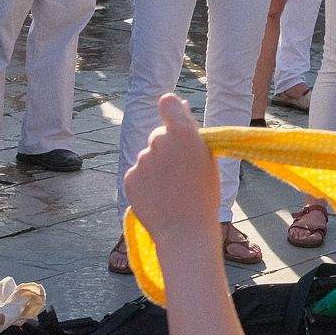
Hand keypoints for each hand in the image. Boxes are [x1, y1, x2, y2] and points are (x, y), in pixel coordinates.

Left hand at [123, 93, 220, 255]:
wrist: (185, 231)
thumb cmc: (204, 193)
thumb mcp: (206, 158)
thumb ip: (191, 131)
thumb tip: (179, 105)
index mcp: (183, 132)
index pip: (168, 103)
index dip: (171, 110)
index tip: (175, 120)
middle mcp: (158, 141)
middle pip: (158, 135)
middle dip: (167, 147)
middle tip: (181, 171)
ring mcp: (141, 160)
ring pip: (148, 157)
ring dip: (156, 167)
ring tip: (171, 189)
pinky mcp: (129, 178)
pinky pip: (137, 173)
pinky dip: (145, 182)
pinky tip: (158, 197)